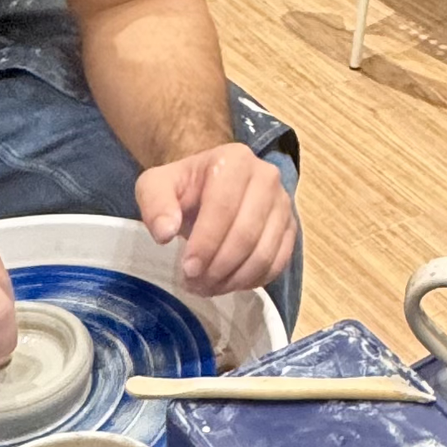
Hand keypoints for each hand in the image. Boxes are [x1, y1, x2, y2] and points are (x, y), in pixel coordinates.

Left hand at [138, 143, 297, 296]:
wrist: (210, 186)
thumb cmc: (185, 187)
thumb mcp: (156, 186)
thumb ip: (155, 205)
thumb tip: (164, 233)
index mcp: (234, 160)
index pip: (223, 208)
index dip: (205, 244)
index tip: (187, 269)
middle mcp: (267, 177)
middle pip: (246, 234)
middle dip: (218, 268)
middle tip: (195, 284)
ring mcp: (283, 203)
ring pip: (264, 254)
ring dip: (234, 279)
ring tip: (208, 287)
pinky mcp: (291, 227)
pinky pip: (278, 263)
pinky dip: (253, 280)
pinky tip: (229, 282)